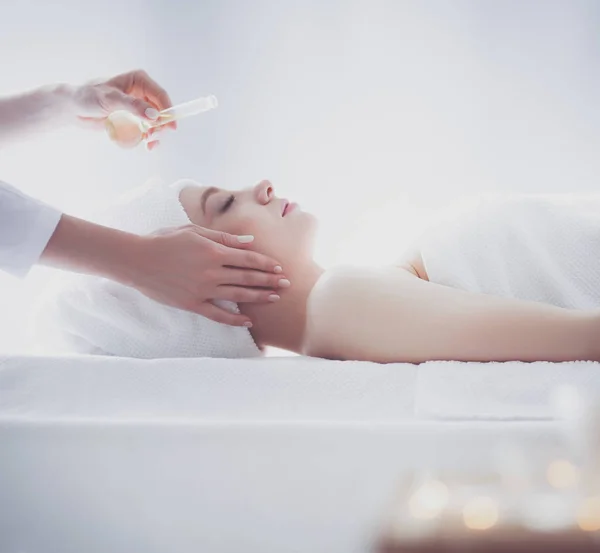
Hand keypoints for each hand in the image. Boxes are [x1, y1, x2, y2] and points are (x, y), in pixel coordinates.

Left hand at [72, 69, 175, 149]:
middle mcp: (141, 93)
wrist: (73, 110)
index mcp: (139, 81)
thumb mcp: (111, 100)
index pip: (160, 95)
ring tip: (148, 143)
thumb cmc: (88, 97)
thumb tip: (154, 115)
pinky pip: (147, 130)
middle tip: (153, 136)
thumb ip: (133, 106)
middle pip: (161, 111)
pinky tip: (146, 145)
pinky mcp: (133, 120)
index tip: (170, 126)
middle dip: (160, 125)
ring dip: (155, 134)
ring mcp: (138, 108)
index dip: (168, 110)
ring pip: (156, 123)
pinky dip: (148, 139)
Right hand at [125, 225, 288, 325]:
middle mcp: (211, 271)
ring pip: (238, 294)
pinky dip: (234, 318)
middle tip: (287, 283)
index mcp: (213, 251)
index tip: (279, 267)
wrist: (137, 260)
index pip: (247, 258)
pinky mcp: (193, 304)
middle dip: (270, 280)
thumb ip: (223, 237)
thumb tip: (248, 242)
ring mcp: (203, 289)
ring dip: (259, 296)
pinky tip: (249, 321)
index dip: (266, 263)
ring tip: (275, 297)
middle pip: (248, 276)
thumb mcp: (194, 231)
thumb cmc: (164, 240)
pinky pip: (218, 314)